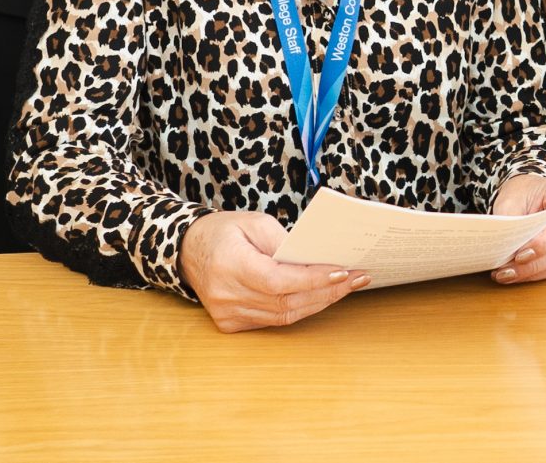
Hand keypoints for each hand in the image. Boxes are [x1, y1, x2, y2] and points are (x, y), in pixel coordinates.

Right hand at [177, 209, 367, 331]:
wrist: (188, 250)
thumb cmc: (224, 231)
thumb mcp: (254, 222)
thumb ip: (284, 241)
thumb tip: (317, 259)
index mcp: (230, 265)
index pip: (278, 281)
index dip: (313, 279)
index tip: (343, 271)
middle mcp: (227, 296)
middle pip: (286, 301)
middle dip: (326, 291)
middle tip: (357, 278)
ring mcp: (228, 314)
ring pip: (283, 315)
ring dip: (319, 302)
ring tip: (347, 287)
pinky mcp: (231, 324)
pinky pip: (273, 320)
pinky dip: (299, 309)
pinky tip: (320, 297)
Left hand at [488, 175, 545, 284]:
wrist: (532, 191)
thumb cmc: (524, 191)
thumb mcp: (510, 199)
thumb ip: (510, 222)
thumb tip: (506, 250)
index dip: (545, 243)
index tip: (519, 255)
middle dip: (534, 264)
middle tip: (507, 271)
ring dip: (535, 272)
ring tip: (508, 275)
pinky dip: (540, 273)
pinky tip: (520, 274)